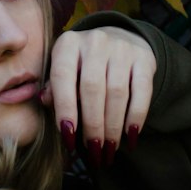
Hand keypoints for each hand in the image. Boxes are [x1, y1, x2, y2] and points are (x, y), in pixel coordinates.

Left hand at [43, 25, 156, 168]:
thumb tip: (45, 101)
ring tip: (109, 148)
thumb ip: (54, 87)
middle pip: (92, 89)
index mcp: (68, 44)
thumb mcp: (64, 69)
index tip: (68, 136)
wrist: (119, 39)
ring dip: (113, 126)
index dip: (65, 108)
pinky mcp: (144, 58)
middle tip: (93, 150)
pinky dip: (136, 117)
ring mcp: (122, 48)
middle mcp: (95, 42)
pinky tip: (130, 136)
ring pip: (118, 93)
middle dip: (93, 125)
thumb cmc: (83, 64)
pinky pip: (141, 92)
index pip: (63, 77)